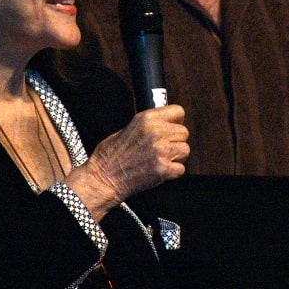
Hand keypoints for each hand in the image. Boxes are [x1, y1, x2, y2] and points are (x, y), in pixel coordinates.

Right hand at [65, 105, 188, 219]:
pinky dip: (173, 172)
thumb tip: (166, 124)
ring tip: (162, 159)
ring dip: (177, 156)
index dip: (176, 120)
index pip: (178, 111)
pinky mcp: (163, 169)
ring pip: (185, 149)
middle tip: (164, 147)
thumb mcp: (128, 127)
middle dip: (176, 140)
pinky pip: (181, 168)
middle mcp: (156, 132)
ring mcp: (161, 151)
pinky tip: (161, 171)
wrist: (103, 176)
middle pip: (184, 132)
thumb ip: (149, 125)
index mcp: (146, 118)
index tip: (172, 127)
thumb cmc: (111, 153)